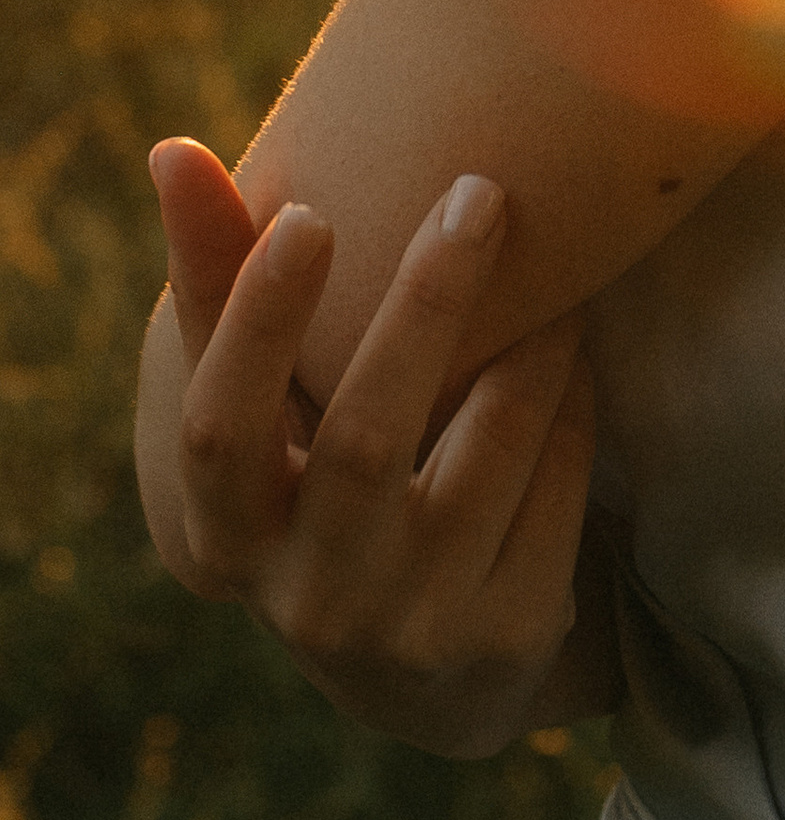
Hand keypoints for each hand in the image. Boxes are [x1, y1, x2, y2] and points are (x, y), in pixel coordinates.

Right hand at [147, 139, 596, 759]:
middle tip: (478, 190)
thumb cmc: (325, 485)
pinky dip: (571, 394)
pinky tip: (574, 342)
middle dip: (427, 300)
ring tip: (558, 261)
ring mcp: (416, 625)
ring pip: (488, 445)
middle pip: (367, 436)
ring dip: (531, 338)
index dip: (256, 326)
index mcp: (232, 539)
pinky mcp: (510, 630)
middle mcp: (315, 597)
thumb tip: (174, 149)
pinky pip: (558, 478)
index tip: (309, 213)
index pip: (222, 432)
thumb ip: (223, 291)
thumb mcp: (269, 420)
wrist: (431, 670)